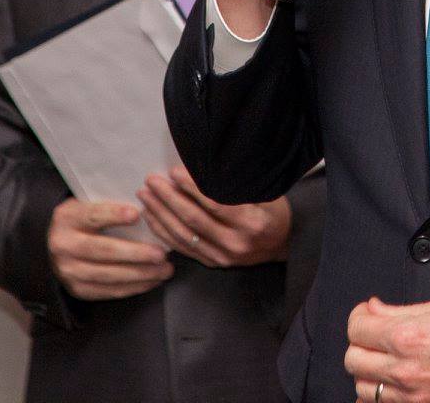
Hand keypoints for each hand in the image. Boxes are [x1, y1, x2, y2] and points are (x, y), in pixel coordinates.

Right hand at [46, 199, 172, 300]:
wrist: (56, 246)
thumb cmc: (83, 221)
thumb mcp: (87, 205)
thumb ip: (109, 207)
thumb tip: (146, 210)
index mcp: (66, 218)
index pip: (92, 216)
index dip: (114, 215)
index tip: (137, 214)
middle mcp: (63, 246)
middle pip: (103, 250)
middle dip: (135, 253)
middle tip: (160, 254)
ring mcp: (69, 271)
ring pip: (108, 275)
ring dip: (140, 274)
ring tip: (163, 269)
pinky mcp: (77, 289)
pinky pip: (109, 291)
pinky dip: (133, 287)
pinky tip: (151, 280)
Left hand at [136, 164, 290, 267]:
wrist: (283, 243)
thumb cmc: (272, 211)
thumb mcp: (263, 194)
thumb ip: (235, 186)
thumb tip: (204, 166)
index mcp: (251, 222)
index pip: (214, 203)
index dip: (191, 187)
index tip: (173, 172)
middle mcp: (236, 243)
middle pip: (194, 219)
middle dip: (168, 199)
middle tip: (151, 181)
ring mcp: (224, 257)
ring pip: (184, 235)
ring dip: (161, 215)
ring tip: (145, 196)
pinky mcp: (214, 263)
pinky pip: (184, 248)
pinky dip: (165, 233)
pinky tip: (152, 218)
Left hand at [345, 296, 429, 402]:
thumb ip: (399, 311)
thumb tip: (374, 310)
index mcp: (409, 337)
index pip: (356, 328)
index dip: (360, 317)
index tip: (368, 314)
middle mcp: (408, 370)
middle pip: (352, 359)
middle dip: (361, 342)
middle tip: (375, 334)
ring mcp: (416, 396)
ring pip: (364, 388)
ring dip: (369, 371)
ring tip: (385, 358)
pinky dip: (383, 395)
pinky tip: (394, 381)